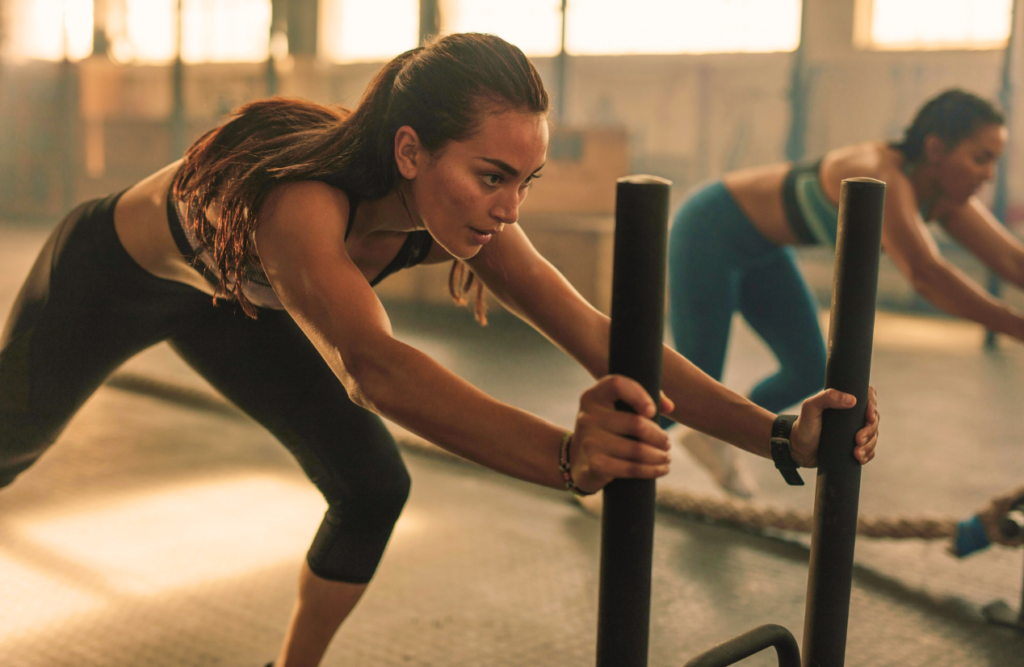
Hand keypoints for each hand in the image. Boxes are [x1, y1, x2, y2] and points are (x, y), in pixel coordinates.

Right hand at [568, 375, 674, 492]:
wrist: (578, 460)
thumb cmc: (607, 430)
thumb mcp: (617, 409)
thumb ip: (643, 399)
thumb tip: (669, 406)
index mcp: (594, 396)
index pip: (618, 385)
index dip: (639, 395)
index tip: (653, 411)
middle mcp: (588, 416)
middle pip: (635, 423)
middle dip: (659, 436)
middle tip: (666, 443)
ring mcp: (589, 441)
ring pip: (637, 450)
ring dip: (659, 456)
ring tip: (666, 457)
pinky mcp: (594, 464)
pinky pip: (631, 468)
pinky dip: (651, 470)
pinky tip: (660, 469)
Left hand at [790, 385, 878, 467]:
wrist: (797, 449)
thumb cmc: (803, 426)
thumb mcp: (810, 408)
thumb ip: (827, 397)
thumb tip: (852, 400)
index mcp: (844, 402)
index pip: (868, 397)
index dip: (873, 405)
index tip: (869, 417)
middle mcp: (853, 415)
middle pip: (873, 419)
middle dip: (870, 431)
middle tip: (858, 440)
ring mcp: (854, 431)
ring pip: (873, 435)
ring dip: (869, 445)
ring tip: (856, 453)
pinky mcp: (854, 446)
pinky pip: (869, 450)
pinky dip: (868, 454)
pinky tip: (860, 458)